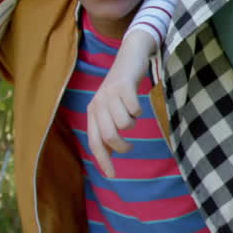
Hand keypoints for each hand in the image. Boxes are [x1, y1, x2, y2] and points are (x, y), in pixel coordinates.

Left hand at [86, 29, 155, 176]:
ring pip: (124, 124)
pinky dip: (139, 109)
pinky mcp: (123, 86)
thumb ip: (108, 128)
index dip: (103, 160)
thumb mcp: (112, 108)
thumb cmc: (123, 88)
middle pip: (110, 137)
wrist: (130, 56)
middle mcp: (98, 104)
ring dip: (133, 122)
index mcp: (93, 112)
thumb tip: (110, 155)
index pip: (95, 142)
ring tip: (132, 114)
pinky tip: (137, 102)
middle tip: (131, 145)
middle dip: (122, 146)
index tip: (112, 175)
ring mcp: (109, 95)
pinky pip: (134, 109)